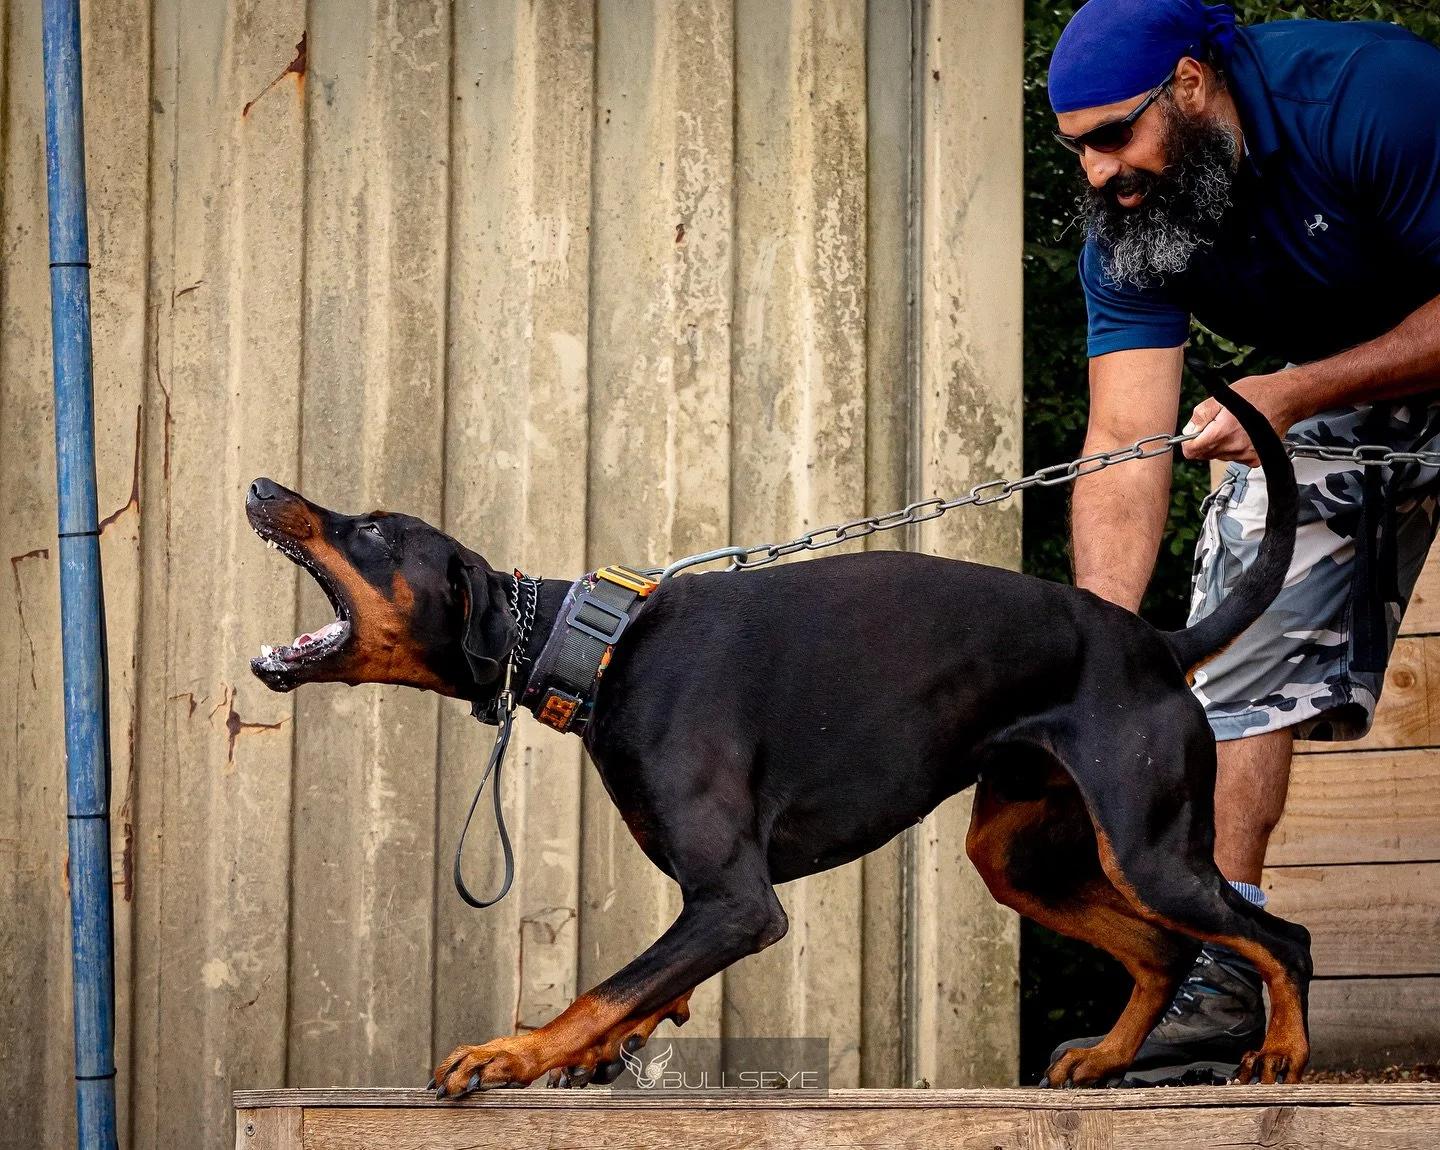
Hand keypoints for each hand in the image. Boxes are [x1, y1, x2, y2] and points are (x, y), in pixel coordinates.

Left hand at [1180, 373, 1299, 466]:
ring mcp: (1247, 455)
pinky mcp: (1257, 459)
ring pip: (1220, 457)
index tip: (1191, 436)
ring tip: (1233, 426)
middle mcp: (1235, 448)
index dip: (1188, 443)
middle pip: (1205, 455)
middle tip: (1216, 424)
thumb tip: (1188, 431)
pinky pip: (1236, 458)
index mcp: (1223, 433)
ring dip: (1221, 444)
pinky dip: (1234, 448)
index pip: (1192, 451)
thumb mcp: (1222, 396)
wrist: (1287, 398)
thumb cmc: (1259, 393)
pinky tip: (1243, 434)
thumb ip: (1201, 415)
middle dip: (1206, 441)